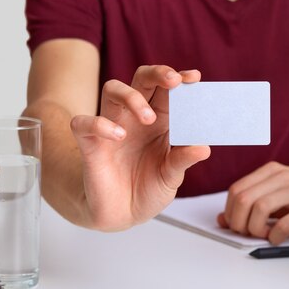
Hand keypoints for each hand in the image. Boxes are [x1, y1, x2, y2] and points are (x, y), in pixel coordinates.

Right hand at [69, 65, 210, 230]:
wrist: (123, 215)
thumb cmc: (149, 188)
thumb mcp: (172, 176)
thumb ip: (184, 159)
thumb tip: (204, 148)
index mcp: (160, 120)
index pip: (168, 89)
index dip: (180, 79)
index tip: (194, 78)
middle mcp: (135, 118)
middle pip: (141, 79)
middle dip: (157, 73)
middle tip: (173, 82)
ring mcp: (111, 127)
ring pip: (112, 89)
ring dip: (132, 96)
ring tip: (149, 118)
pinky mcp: (90, 144)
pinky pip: (83, 122)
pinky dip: (99, 124)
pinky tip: (118, 137)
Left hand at [217, 162, 288, 244]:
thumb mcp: (281, 194)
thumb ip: (254, 203)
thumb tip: (224, 219)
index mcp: (272, 171)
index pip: (236, 190)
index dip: (231, 212)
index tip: (236, 225)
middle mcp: (282, 177)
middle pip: (244, 198)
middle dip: (239, 222)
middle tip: (247, 233)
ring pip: (259, 208)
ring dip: (255, 229)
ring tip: (263, 235)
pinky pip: (284, 224)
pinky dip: (275, 236)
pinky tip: (278, 238)